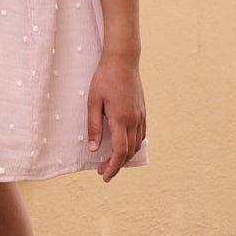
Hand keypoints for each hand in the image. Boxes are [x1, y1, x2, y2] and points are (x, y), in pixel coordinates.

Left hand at [87, 52, 145, 182]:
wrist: (123, 60)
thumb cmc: (104, 79)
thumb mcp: (93, 102)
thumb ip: (94, 126)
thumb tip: (93, 149)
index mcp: (121, 119)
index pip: (120, 151)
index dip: (113, 167)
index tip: (104, 175)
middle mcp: (134, 120)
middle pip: (129, 152)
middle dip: (116, 164)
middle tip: (101, 170)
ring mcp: (140, 115)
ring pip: (136, 144)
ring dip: (125, 156)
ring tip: (111, 160)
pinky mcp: (142, 111)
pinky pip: (141, 134)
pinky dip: (133, 145)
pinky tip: (124, 145)